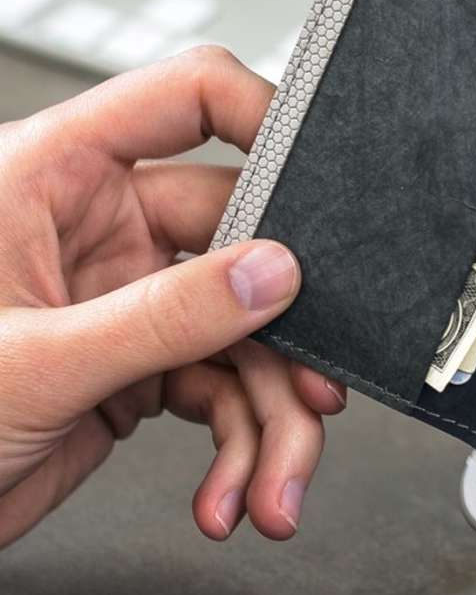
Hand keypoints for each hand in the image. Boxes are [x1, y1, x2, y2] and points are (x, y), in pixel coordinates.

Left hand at [0, 46, 344, 548]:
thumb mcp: (36, 360)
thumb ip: (163, 316)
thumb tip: (272, 274)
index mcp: (56, 178)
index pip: (184, 101)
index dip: (263, 119)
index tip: (320, 184)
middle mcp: (102, 229)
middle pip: (243, 243)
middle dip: (286, 333)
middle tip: (314, 384)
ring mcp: (128, 299)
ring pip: (246, 336)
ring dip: (272, 418)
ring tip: (271, 486)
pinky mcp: (142, 367)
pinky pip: (226, 392)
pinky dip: (242, 448)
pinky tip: (231, 494)